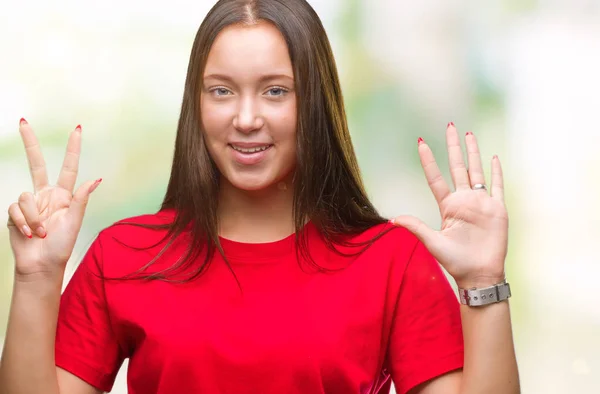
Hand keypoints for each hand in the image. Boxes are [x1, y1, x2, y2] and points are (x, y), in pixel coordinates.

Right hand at [7, 119, 100, 279]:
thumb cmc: (61, 246)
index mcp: (63, 195)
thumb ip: (81, 199)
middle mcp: (45, 195)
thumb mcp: (75, 221)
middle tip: (23, 122)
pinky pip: (16, 209)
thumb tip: (97, 179)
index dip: (72, 149)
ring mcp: (29, 204)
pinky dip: (24, 223)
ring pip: (26, 196)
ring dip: (34, 218)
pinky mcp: (15, 213)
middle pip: (35, 163)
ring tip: (41, 234)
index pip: (68, 167)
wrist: (40, 265)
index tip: (76, 129)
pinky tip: (29, 235)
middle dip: (29, 143)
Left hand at [391, 123, 507, 288]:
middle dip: (453, 147)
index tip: (421, 142)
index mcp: (447, 206)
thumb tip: (393, 219)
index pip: (436, 178)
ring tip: (469, 134)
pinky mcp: (497, 209)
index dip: (428, 161)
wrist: (479, 274)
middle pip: (457, 167)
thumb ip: (416, 227)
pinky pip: (497, 186)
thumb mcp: (432, 242)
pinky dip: (495, 172)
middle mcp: (463, 201)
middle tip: (450, 126)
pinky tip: (492, 157)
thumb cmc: (455, 261)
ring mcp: (480, 203)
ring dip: (473, 153)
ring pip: (476, 171)